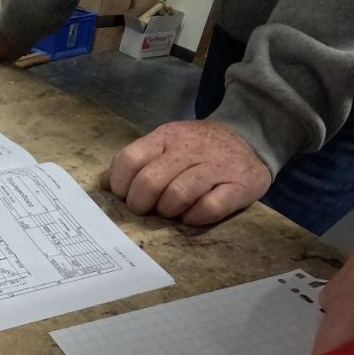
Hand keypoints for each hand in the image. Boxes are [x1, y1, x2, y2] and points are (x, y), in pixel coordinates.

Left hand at [103, 120, 271, 225]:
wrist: (250, 138)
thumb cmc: (198, 151)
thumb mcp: (165, 146)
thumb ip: (136, 163)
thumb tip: (103, 186)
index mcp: (165, 138)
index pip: (129, 161)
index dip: (120, 186)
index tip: (126, 196)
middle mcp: (189, 149)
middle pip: (149, 182)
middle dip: (141, 204)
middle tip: (148, 209)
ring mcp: (215, 166)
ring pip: (177, 194)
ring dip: (168, 211)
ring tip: (173, 211)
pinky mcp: (239, 185)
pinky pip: (209, 208)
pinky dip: (196, 217)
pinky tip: (194, 215)